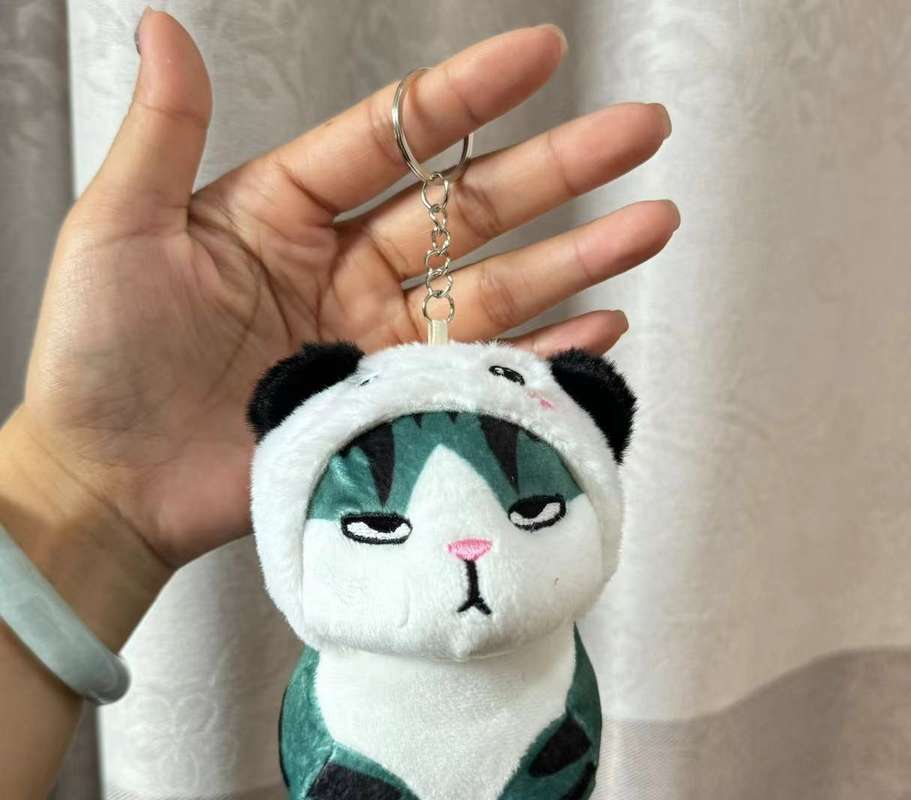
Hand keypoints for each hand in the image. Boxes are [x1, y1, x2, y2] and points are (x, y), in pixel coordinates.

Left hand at [5, 10, 676, 580]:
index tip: (541, 54)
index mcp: (286, 210)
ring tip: (653, 223)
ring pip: (497, 288)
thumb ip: (160, 132)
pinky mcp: (394, 407)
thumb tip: (167, 24)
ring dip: (578, 257)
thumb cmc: (97, 357)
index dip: (469, 95)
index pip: (394, 136)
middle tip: (641, 132)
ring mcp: (378, 340)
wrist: (111, 483)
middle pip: (472, 208)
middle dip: (561, 167)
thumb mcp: (118, 227)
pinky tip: (600, 323)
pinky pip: (483, 371)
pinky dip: (544, 351)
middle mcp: (347, 269)